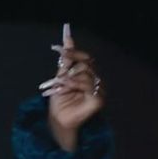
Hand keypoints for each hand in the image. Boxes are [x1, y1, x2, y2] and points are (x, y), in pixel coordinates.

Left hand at [38, 22, 104, 151]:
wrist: (58, 119)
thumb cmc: (60, 100)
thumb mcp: (61, 75)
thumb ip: (66, 59)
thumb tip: (68, 38)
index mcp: (89, 74)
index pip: (85, 58)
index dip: (73, 52)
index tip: (60, 49)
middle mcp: (97, 81)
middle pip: (85, 64)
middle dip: (69, 69)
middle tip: (57, 78)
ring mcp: (100, 91)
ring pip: (86, 74)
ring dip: (69, 79)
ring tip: (59, 86)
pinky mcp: (98, 100)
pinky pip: (88, 86)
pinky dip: (75, 84)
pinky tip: (66, 87)